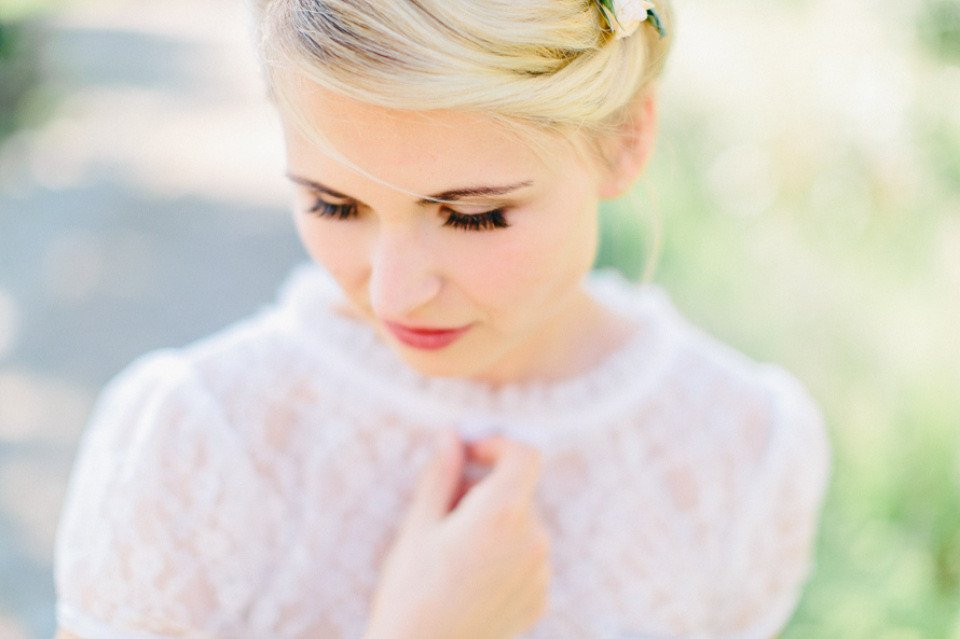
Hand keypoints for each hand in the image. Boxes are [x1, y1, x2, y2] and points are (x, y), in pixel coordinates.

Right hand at [365, 433, 551, 638]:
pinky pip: (527, 558)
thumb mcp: (418, 526)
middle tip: (444, 511)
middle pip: (519, 491)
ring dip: (495, 523)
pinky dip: (504, 555)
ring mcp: (541, 573)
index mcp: (503, 513)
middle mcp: (533, 539)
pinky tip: (469, 579)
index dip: (498, 446)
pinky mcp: (540, 599)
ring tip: (453, 552)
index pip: (525, 455)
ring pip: (523, 525)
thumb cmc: (410, 592)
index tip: (469, 456)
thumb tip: (451, 437)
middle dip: (486, 490)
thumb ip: (441, 475)